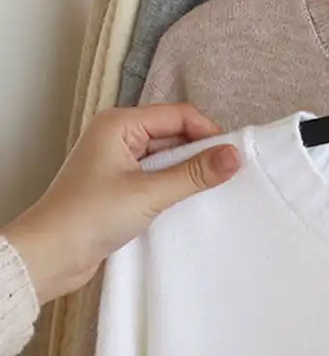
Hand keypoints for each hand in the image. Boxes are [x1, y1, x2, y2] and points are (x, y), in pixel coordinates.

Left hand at [1, 104, 239, 304]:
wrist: (44, 261)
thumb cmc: (88, 218)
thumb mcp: (149, 193)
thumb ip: (195, 173)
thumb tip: (236, 155)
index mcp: (120, 123)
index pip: (178, 115)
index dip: (207, 132)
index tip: (230, 156)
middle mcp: (118, 135)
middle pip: (173, 133)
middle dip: (198, 152)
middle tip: (224, 173)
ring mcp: (117, 160)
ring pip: (166, 155)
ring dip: (185, 170)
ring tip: (208, 188)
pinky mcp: (117, 184)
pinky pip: (155, 174)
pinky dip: (172, 184)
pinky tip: (185, 198)